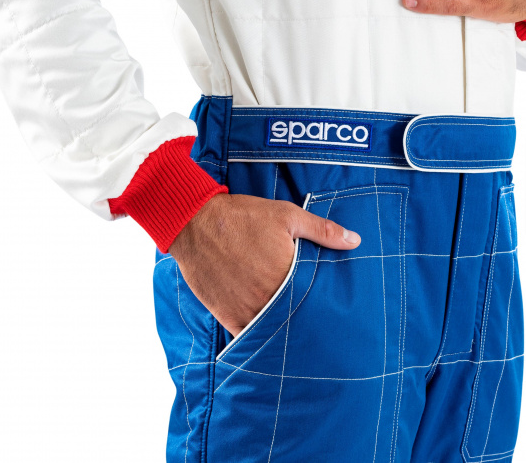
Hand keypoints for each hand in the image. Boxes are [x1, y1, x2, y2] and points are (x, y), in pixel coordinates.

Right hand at [169, 193, 360, 336]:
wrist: (196, 223)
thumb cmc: (243, 217)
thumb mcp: (287, 216)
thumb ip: (323, 231)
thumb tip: (356, 241)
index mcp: (288, 275)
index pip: (314, 299)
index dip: (322, 304)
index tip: (331, 309)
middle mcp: (268, 298)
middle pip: (294, 317)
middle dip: (305, 319)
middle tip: (316, 324)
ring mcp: (246, 310)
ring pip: (272, 330)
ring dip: (282, 330)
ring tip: (295, 332)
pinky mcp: (227, 315)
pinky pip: (246, 336)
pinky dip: (257, 336)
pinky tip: (266, 334)